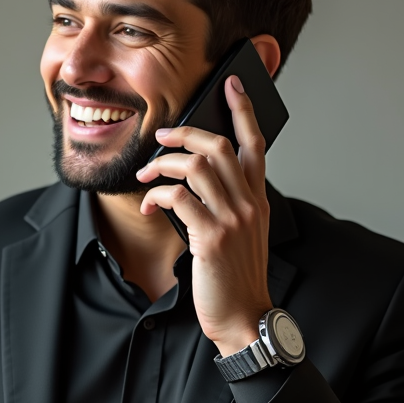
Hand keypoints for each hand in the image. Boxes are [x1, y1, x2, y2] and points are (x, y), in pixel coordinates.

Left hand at [136, 76, 271, 356]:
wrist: (243, 316)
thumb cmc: (236, 278)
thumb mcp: (242, 235)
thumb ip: (228, 204)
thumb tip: (192, 180)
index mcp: (257, 200)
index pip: (254, 144)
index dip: (242, 110)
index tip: (230, 85)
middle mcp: (248, 204)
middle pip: (218, 146)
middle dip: (184, 134)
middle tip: (160, 138)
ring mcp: (232, 219)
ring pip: (195, 166)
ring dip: (162, 165)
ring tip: (146, 176)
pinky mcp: (210, 237)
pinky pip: (177, 198)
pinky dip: (155, 196)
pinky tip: (147, 207)